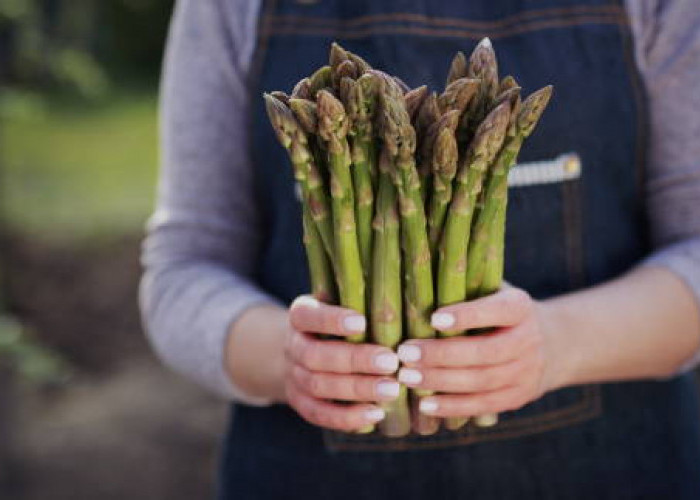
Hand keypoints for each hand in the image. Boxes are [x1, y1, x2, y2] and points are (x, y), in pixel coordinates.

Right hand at [284, 295, 401, 431]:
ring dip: (357, 389)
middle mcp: (293, 346)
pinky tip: (376, 414)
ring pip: (318, 386)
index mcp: (300, 316)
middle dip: (355, 360)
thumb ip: (360, 302)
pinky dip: (347, 417)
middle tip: (391, 362)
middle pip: (315, 355)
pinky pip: (319, 414)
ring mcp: (293, 376)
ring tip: (392, 390)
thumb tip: (396, 302)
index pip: (307, 315)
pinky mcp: (300, 403)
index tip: (362, 322)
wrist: (303, 352)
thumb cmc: (336, 322)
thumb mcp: (340, 304)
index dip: (331, 320)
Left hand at [396, 287, 559, 418]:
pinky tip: (425, 405)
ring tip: (407, 377)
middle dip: (441, 354)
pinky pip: (484, 405)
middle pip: (485, 351)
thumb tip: (418, 283)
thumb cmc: (500, 311)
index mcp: (520, 307)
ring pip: (481, 381)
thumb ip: (465, 288)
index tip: (433, 318)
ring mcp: (526, 371)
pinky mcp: (518, 397)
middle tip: (405, 353)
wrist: (551, 343)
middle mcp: (528, 339)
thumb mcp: (493, 291)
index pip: (497, 310)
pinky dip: (453, 407)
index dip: (467, 316)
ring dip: (441, 381)